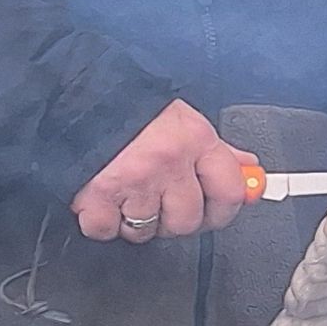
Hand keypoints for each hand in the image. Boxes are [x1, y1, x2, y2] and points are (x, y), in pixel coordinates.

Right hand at [73, 99, 258, 242]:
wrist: (78, 93)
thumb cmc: (133, 109)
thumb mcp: (183, 121)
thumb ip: (218, 151)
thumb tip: (248, 171)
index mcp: (195, 140)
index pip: (230, 192)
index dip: (223, 211)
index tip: (214, 213)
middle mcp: (168, 161)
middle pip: (187, 221)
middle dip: (173, 219)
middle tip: (159, 201)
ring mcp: (133, 180)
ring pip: (146, 231)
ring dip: (135, 221)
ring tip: (127, 194)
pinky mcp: (97, 195)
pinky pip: (105, 231)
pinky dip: (101, 222)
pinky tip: (103, 199)